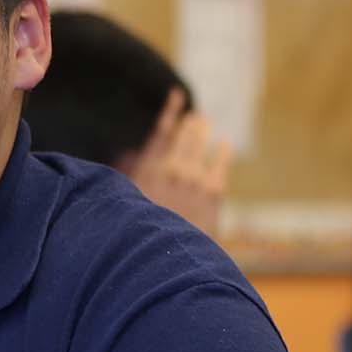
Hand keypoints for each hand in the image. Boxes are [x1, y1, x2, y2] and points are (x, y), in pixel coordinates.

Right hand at [128, 88, 231, 234]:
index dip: (171, 111)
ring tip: (203, 125)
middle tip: (195, 118)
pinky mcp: (213, 188)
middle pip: (184, 133)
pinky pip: (220, 160)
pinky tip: (223, 144)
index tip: (178, 96)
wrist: (166, 255)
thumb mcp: (128, 196)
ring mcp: (194, 176)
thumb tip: (129, 153)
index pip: (161, 130)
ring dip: (202, 132)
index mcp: (148, 168)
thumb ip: (129, 171)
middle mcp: (171, 166)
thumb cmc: (142, 227)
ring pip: (200, 143)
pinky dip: (221, 149)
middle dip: (191, 123)